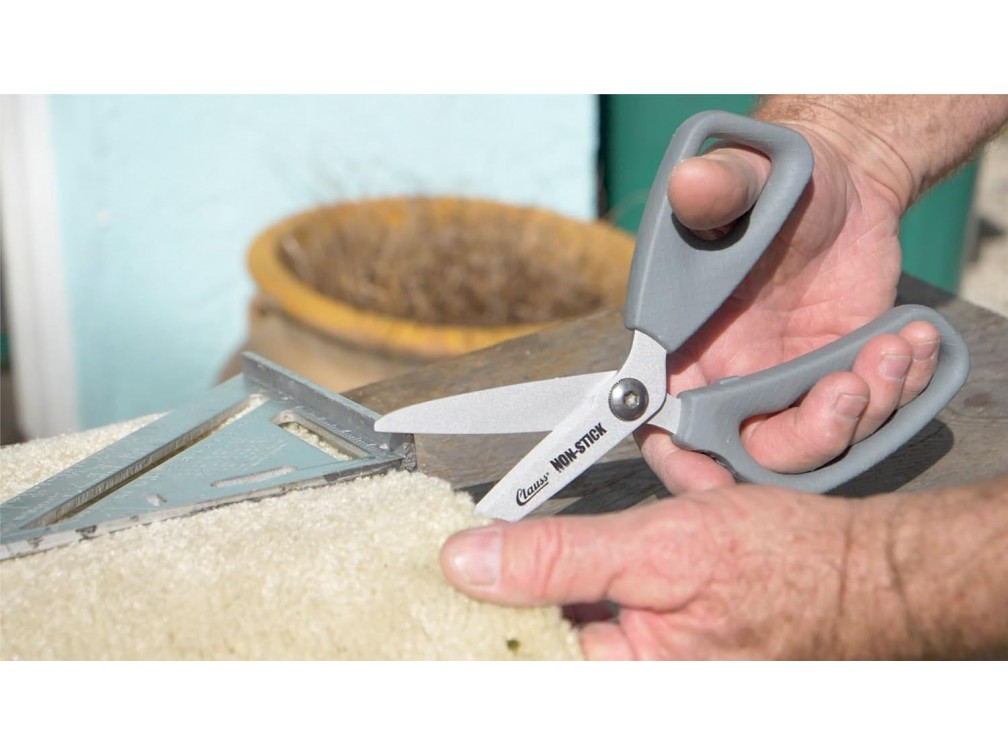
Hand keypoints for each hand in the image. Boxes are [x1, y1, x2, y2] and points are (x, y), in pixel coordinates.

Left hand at [441, 485, 902, 659]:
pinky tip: (627, 534)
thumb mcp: (660, 550)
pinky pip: (617, 599)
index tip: (435, 581)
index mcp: (627, 676)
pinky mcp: (667, 637)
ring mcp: (652, 659)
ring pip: (581, 607)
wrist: (868, 571)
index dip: (471, 614)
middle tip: (493, 543)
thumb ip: (559, 558)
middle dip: (525, 576)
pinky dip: (613, 558)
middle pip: (543, 632)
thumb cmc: (789, 570)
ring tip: (578, 536)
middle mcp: (636, 676)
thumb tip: (468, 563)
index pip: (516, 654)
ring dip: (575, 560)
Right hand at [637, 124, 940, 493]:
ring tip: (892, 344)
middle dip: (808, 437)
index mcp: (686, 347)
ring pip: (821, 443)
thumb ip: (716, 189)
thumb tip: (691, 184)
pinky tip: (911, 339)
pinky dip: (900, 391)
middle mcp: (731, 378)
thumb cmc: (773, 182)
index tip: (714, 480)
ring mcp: (790, 386)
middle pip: (753, 453)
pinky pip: (869, 416)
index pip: (665, 424)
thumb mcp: (744, 177)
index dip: (682, 462)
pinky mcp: (841, 379)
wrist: (841, 185)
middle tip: (849, 388)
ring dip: (867, 408)